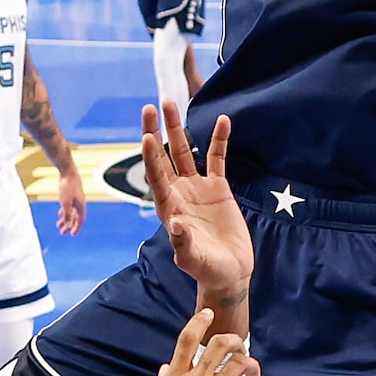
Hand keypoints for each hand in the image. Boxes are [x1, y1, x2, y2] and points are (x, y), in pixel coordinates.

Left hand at [54, 164, 87, 236]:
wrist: (68, 173)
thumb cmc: (68, 187)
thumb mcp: (65, 202)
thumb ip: (66, 213)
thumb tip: (67, 223)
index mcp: (81, 206)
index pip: (80, 220)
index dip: (76, 228)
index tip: (72, 234)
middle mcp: (80, 204)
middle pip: (75, 218)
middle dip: (69, 226)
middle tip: (62, 233)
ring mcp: (76, 200)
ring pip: (71, 213)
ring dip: (65, 220)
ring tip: (58, 226)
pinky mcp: (71, 196)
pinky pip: (68, 207)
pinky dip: (64, 212)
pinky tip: (59, 214)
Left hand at [142, 105, 251, 305]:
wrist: (229, 272)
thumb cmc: (207, 270)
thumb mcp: (193, 259)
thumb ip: (183, 243)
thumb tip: (175, 223)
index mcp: (169, 208)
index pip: (155, 176)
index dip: (150, 156)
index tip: (146, 135)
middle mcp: (179, 192)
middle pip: (164, 155)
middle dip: (157, 131)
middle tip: (151, 106)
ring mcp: (198, 188)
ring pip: (185, 151)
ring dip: (179, 128)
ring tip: (172, 102)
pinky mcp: (218, 188)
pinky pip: (217, 158)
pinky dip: (219, 140)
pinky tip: (223, 120)